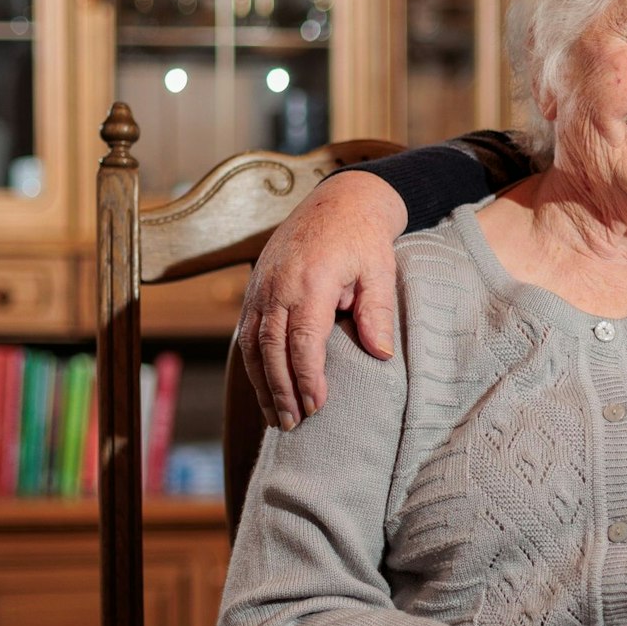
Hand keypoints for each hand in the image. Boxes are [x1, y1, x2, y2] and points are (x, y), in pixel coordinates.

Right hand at [237, 169, 407, 428]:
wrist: (339, 202)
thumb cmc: (364, 239)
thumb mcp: (380, 271)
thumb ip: (377, 312)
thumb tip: (380, 354)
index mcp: (311, 281)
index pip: (303, 340)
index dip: (307, 377)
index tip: (316, 405)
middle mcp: (278, 286)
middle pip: (271, 348)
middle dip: (281, 390)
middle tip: (292, 423)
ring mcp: (261, 287)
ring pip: (252, 345)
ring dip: (263, 384)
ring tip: (276, 417)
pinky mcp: (254, 289)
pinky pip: (246, 333)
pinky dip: (253, 364)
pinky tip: (264, 387)